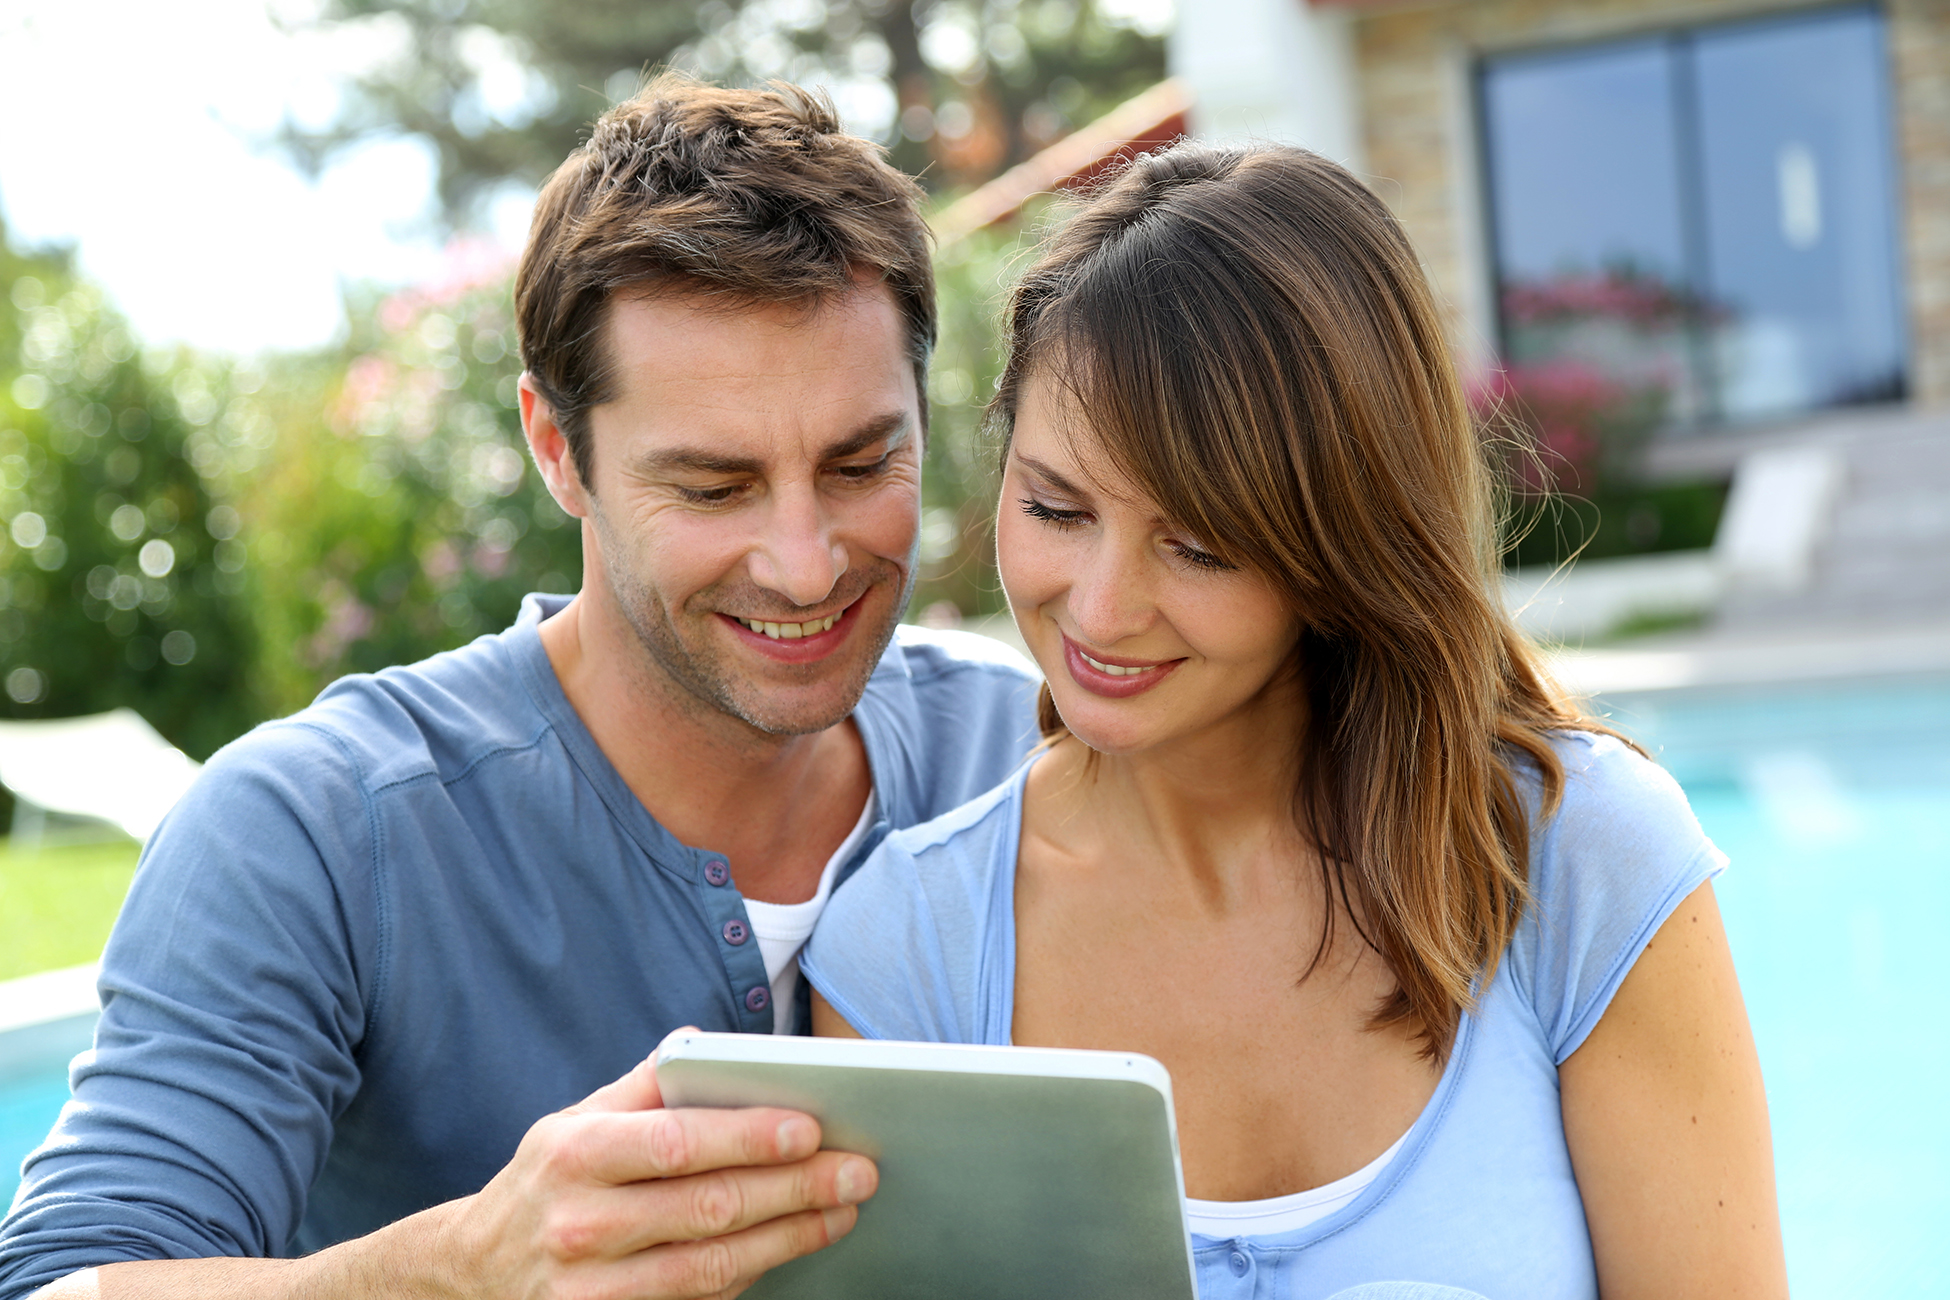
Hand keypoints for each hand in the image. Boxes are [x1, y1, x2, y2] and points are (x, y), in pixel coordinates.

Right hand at [438, 1035, 877, 1298]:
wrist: (474, 1275)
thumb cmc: (544, 1185)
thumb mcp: (571, 1122)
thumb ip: (641, 1085)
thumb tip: (701, 1042)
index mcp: (575, 1156)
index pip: (677, 1143)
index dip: (748, 1137)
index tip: (811, 1127)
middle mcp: (582, 1226)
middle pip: (709, 1209)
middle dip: (795, 1189)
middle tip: (857, 1171)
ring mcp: (593, 1292)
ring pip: (714, 1268)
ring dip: (790, 1239)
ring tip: (842, 1210)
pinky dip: (752, 1277)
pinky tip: (791, 1249)